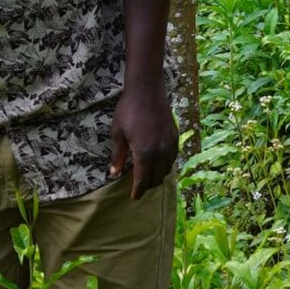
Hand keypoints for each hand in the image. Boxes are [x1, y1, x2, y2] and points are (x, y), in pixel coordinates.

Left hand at [108, 78, 177, 197]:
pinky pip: (172, 159)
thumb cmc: (128, 110)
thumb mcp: (117, 133)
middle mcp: (160, 152)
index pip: (142, 180)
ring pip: (166, 170)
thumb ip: (117, 156)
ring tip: (147, 177)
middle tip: (138, 187)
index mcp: (144, 152)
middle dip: (147, 186)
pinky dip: (165, 166)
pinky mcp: (175, 138)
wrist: (147, 90)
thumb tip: (114, 174)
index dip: (138, 191)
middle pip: (156, 178)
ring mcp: (170, 145)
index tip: (134, 198)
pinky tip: (157, 163)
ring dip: (157, 176)